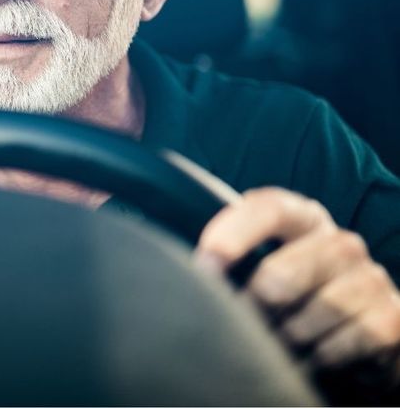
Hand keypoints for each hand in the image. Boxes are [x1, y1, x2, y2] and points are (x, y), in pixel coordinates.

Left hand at [196, 187, 399, 390]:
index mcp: (301, 219)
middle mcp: (339, 242)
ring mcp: (370, 277)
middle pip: (281, 274)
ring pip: (314, 313)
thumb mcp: (260, 270)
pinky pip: (349, 340)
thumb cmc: (292, 300)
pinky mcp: (392, 316)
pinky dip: (325, 357)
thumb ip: (231, 260)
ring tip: (284, 342)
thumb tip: (185, 273)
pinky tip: (317, 356)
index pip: (266, 208)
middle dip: (255, 309)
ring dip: (290, 338)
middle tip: (248, 325)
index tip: (205, 266)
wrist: (357, 340)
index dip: (232, 233)